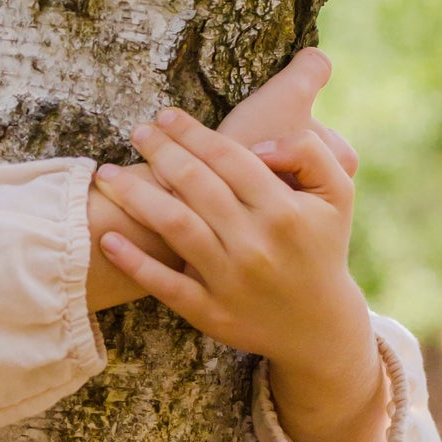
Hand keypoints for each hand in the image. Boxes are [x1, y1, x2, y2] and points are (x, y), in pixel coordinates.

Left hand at [84, 48, 353, 312]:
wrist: (317, 325)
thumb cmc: (319, 247)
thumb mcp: (335, 195)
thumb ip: (307, 154)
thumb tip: (259, 145)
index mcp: (283, 210)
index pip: (229, 158)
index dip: (193, 133)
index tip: (165, 116)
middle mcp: (255, 243)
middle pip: (196, 185)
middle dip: (161, 152)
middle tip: (136, 131)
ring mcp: (229, 280)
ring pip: (175, 227)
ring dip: (134, 196)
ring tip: (106, 174)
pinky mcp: (209, 311)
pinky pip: (165, 284)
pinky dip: (134, 262)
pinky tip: (107, 238)